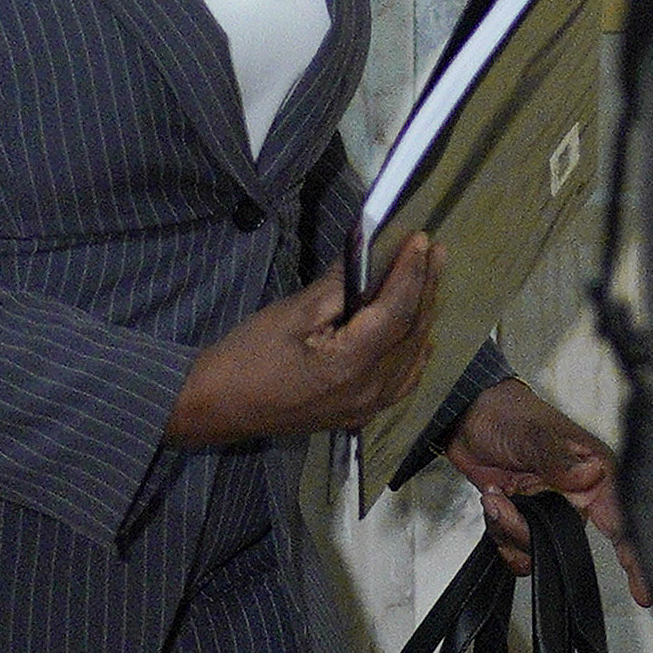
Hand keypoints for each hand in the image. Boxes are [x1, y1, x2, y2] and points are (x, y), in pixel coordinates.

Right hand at [167, 238, 439, 450]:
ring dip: (423, 315)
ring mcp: (367, 407)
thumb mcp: (291, 313)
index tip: (420, 239)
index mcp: (350, 365)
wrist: (217, 407)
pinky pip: (402, 380)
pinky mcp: (360, 413)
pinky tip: (417, 330)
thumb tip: (367, 254)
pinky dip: (414, 350)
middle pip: (412, 333)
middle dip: (425, 288)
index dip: (411, 274)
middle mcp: (368, 391)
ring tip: (430, 278)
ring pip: (412, 356)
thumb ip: (338, 286)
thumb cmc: (247, 356)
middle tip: (434, 250)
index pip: (397, 312)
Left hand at [448, 378, 652, 600]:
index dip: (636, 558)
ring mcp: (551, 510)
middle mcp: (578, 497)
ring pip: (538, 549)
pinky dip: (500, 534)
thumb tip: (589, 476)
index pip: (623, 521)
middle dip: (530, 533)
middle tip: (504, 505)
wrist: (472, 417)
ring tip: (495, 495)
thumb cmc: (511, 414)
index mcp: (594, 474)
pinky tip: (493, 502)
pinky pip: (519, 549)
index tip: (645, 591)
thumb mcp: (535, 433)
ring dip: (509, 529)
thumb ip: (558, 458)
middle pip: (568, 543)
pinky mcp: (527, 518)